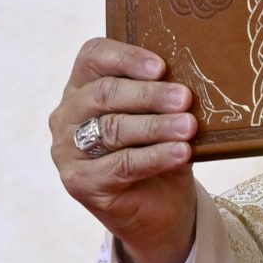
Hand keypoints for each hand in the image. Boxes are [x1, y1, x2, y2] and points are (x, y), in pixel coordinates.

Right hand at [51, 39, 197, 262]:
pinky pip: (120, 165)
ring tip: (189, 126)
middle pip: (103, 94)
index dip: (125, 57)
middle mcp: (68, 114)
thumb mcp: (165, 115)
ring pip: (112, 129)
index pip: (93, 57)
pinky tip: (181, 152)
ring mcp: (68, 149)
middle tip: (185, 98)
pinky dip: (154, 157)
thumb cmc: (161, 148)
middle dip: (148, 95)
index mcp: (84, 86)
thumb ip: (167, 95)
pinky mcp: (79, 182)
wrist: (160, 206)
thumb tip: (195, 75)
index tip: (161, 66)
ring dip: (155, 126)